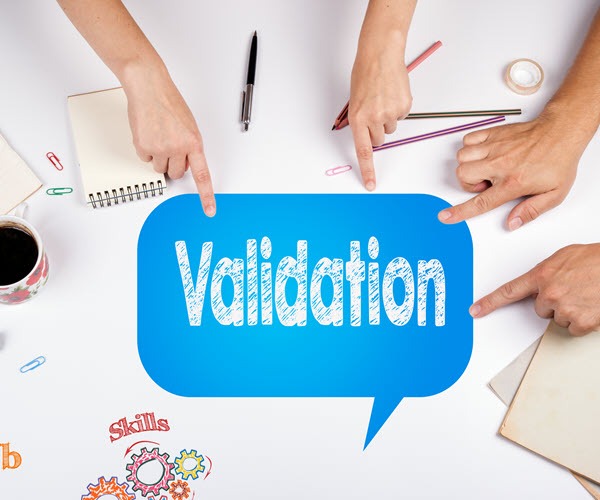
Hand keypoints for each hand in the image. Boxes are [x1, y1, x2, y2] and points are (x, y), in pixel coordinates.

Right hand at [123, 64, 215, 216]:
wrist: (149, 88)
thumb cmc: (169, 103)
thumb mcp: (189, 126)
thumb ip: (190, 147)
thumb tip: (185, 165)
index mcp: (194, 143)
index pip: (202, 175)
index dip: (206, 195)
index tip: (209, 210)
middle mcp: (178, 148)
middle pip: (176, 174)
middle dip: (173, 165)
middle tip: (169, 148)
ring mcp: (160, 148)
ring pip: (159, 168)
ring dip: (159, 157)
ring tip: (158, 136)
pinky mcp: (144, 146)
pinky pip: (145, 159)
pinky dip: (145, 149)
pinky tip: (148, 133)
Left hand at [348, 31, 411, 190]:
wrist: (381, 53)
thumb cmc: (365, 73)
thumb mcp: (355, 100)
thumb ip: (360, 120)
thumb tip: (368, 135)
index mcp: (357, 118)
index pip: (363, 151)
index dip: (368, 170)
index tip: (371, 184)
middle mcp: (374, 118)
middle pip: (379, 140)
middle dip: (377, 130)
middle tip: (374, 111)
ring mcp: (390, 112)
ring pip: (391, 128)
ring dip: (387, 117)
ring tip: (383, 97)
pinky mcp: (404, 106)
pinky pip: (401, 115)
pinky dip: (398, 107)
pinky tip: (392, 92)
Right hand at [437, 111, 583, 229]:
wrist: (562, 132)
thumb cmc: (558, 161)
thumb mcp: (554, 194)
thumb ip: (531, 211)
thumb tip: (512, 223)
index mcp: (513, 182)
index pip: (480, 202)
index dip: (460, 212)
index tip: (445, 216)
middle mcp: (500, 164)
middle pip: (463, 174)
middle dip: (469, 182)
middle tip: (486, 182)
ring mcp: (495, 147)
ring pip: (462, 156)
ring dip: (469, 164)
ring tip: (486, 167)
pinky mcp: (494, 134)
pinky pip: (468, 139)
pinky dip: (471, 147)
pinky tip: (485, 153)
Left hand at [470, 244, 599, 335]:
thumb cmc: (596, 260)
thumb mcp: (565, 258)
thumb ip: (547, 272)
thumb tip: (541, 283)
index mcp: (542, 275)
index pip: (509, 291)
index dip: (490, 303)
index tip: (475, 311)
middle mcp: (550, 293)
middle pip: (540, 309)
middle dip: (554, 302)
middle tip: (573, 289)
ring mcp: (565, 309)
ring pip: (559, 319)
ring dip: (571, 311)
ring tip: (586, 295)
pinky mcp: (581, 322)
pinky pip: (575, 328)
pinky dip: (585, 321)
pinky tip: (592, 306)